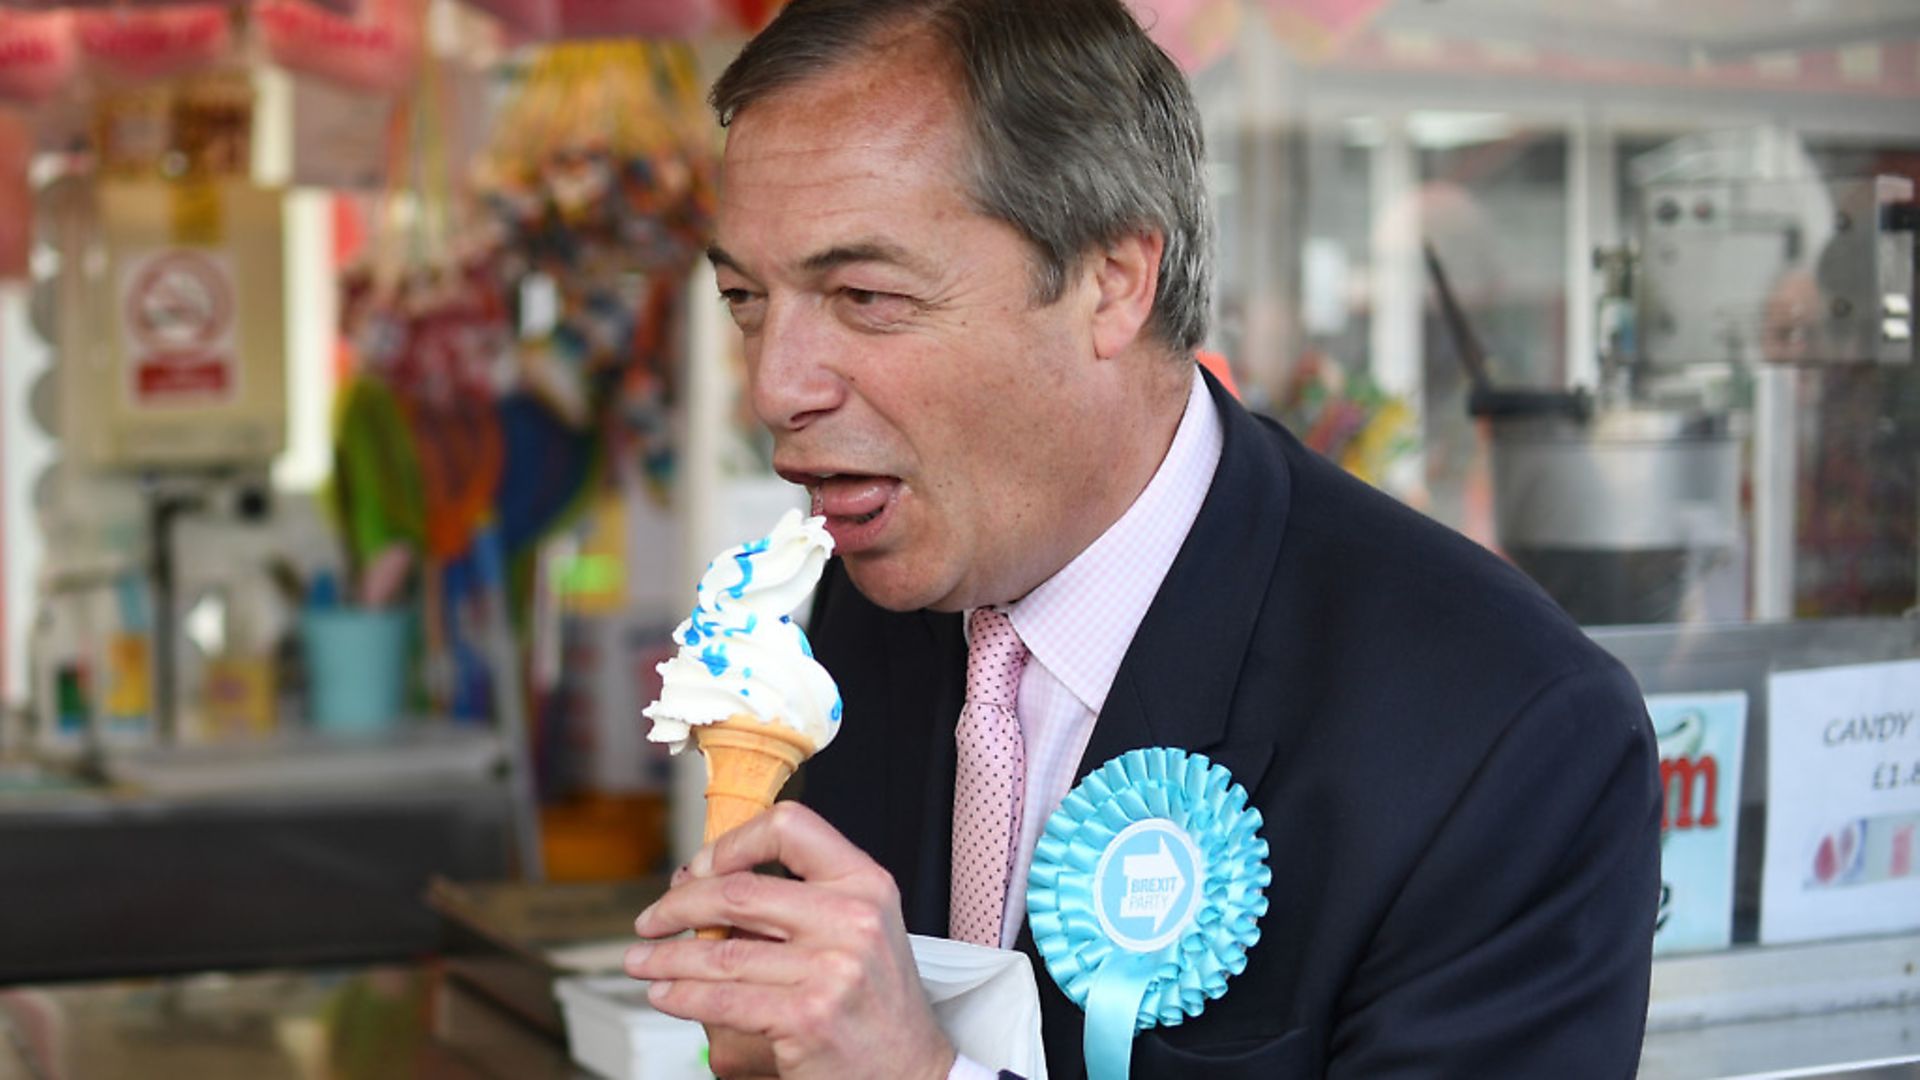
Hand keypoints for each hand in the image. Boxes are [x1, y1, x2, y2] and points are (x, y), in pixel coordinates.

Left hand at [626, 802, 955, 1079]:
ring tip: (642, 961)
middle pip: (738, 891)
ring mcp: (833, 969)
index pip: (789, 827)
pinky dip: (680, 996)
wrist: (908, 1071)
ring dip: (666, 958)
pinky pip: (722, 1000)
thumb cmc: (872, 1000)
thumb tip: (697, 881)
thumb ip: (792, 902)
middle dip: (677, 906)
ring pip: (721, 954)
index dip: (733, 841)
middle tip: (651, 920)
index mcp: (865, 882)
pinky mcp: (808, 1017)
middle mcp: (853, 918)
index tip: (700, 866)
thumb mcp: (854, 930)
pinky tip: (665, 994)